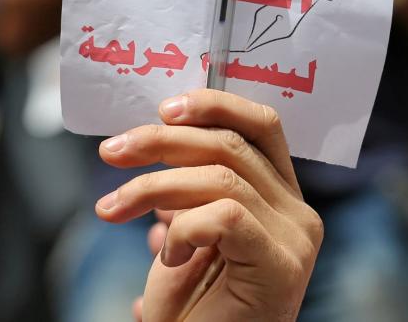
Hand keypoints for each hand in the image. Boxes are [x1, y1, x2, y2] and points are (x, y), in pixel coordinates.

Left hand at [95, 90, 322, 321]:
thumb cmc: (193, 302)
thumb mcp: (182, 227)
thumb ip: (184, 184)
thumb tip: (148, 136)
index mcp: (280, 194)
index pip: (261, 124)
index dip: (213, 105)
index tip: (162, 109)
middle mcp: (297, 211)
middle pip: (229, 145)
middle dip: (158, 141)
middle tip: (110, 152)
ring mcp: (295, 238)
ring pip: (218, 176)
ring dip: (150, 186)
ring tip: (111, 209)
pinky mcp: (281, 264)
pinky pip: (224, 215)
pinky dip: (182, 228)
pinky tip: (166, 256)